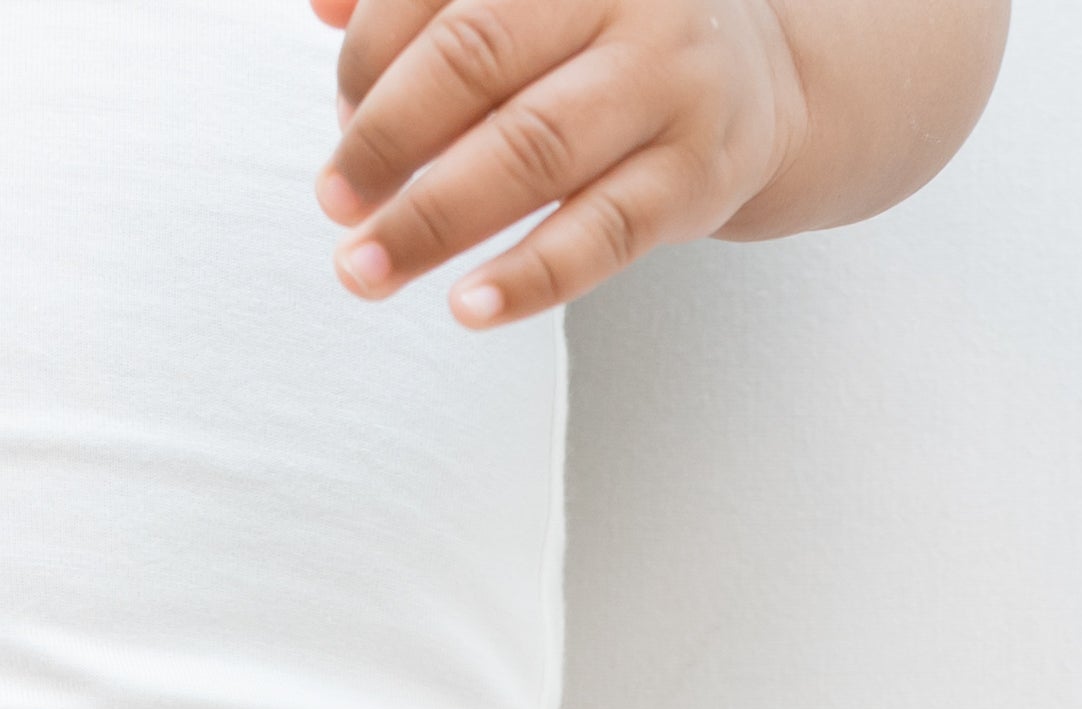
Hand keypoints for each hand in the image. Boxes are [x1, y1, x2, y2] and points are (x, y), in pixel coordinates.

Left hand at [310, 0, 809, 325]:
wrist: (757, 74)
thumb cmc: (605, 32)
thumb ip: (425, 0)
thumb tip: (324, 6)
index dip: (368, 56)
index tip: (342, 114)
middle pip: (475, 56)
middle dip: (384, 138)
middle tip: (336, 199)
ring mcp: (669, 81)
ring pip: (530, 149)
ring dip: (430, 222)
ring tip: (364, 269)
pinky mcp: (695, 175)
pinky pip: (601, 235)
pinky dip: (526, 279)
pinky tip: (466, 306)